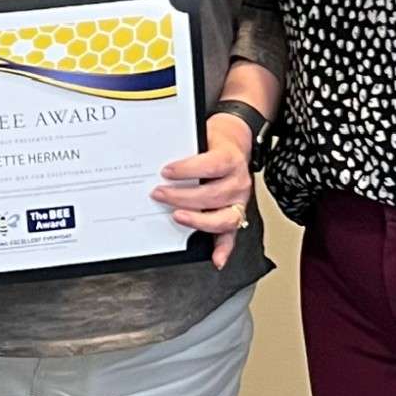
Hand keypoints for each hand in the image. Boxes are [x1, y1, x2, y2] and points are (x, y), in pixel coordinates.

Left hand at [152, 111, 254, 269]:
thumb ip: (185, 148)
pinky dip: (224, 250)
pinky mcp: (236, 215)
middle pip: (212, 195)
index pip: (211, 166)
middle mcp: (238, 182)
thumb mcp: (201, 136)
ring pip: (223, 218)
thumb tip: (156, 155)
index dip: (187, 169)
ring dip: (197, 221)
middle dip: (182, 196)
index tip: (166, 171)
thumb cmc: (213, 142)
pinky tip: (215, 258)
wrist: (234, 142)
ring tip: (177, 216)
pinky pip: (232, 236)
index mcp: (230, 159)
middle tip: (159, 194)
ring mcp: (239, 201)